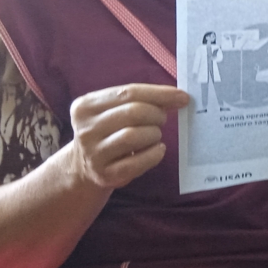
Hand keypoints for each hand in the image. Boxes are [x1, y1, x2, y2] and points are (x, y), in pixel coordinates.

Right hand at [65, 84, 189, 189]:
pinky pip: (137, 162)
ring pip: (133, 136)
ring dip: (154, 134)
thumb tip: (178, 97)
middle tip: (162, 119)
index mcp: (85, 106)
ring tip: (154, 135)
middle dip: (156, 114)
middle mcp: (85, 129)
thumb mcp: (115, 110)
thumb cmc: (109, 131)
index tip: (183, 96)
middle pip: (133, 112)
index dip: (159, 94)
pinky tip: (157, 150)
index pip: (128, 92)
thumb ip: (141, 99)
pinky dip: (154, 154)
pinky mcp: (105, 174)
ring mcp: (93, 153)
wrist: (85, 166)